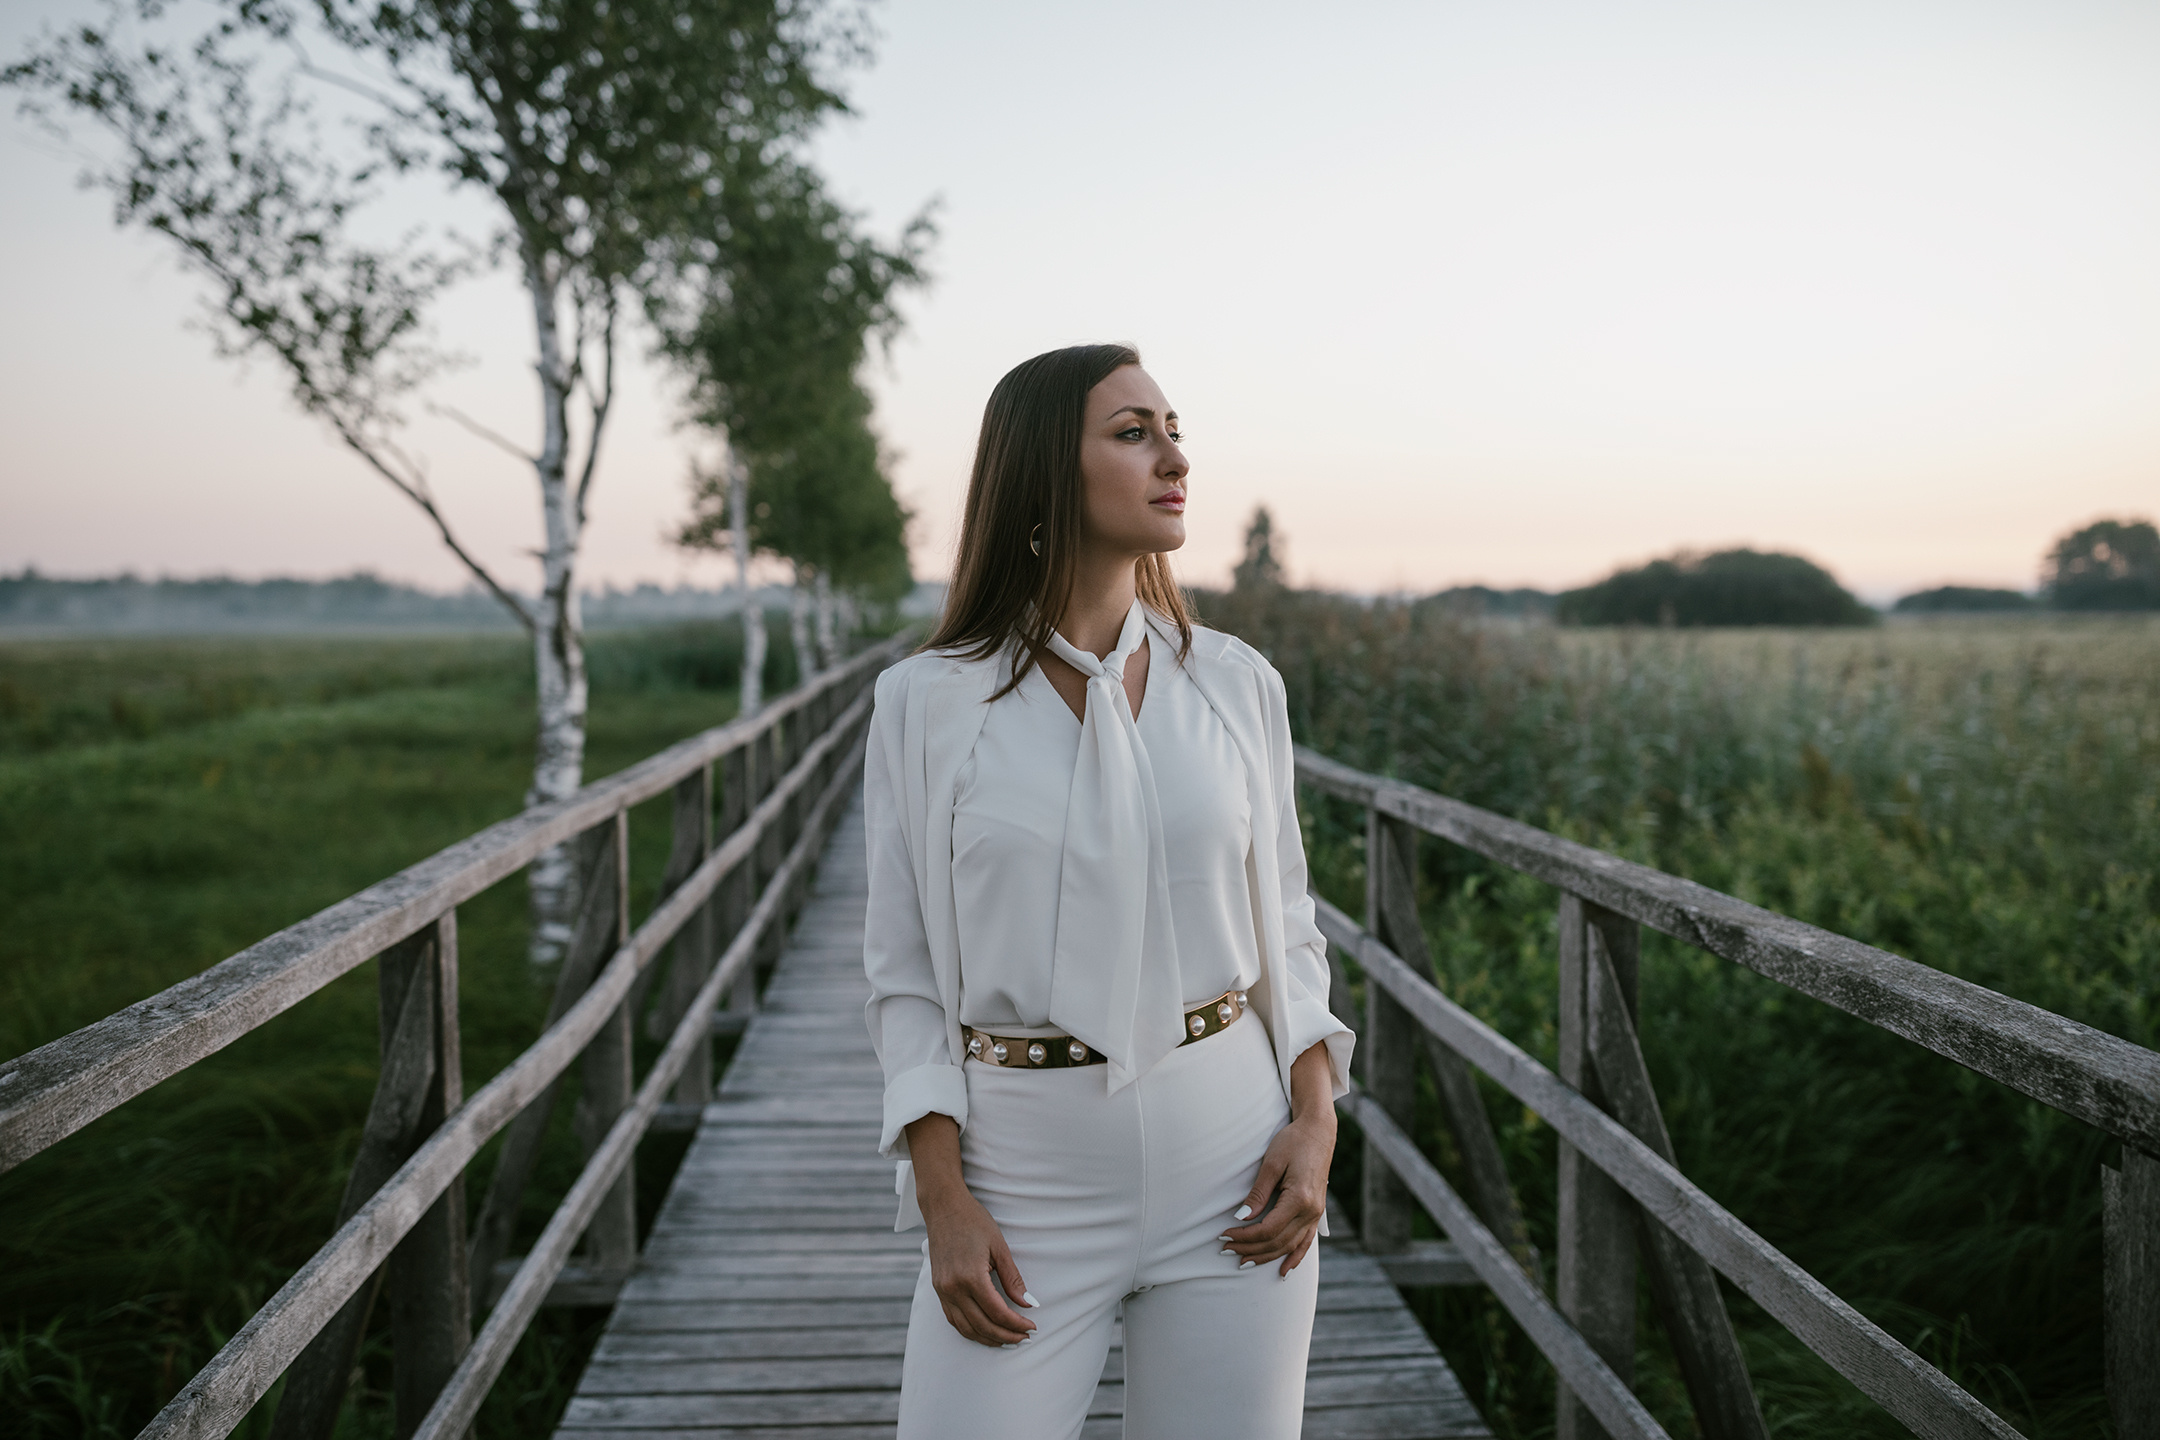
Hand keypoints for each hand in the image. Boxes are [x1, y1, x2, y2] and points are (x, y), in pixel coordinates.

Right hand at [921, 1187, 1038, 1345]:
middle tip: (1024, 1339)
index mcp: (971, 1277)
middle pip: (982, 1326)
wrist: (943, 1207)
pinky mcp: (937, 1289)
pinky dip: (970, 1330)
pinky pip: (953, 1319)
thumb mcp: (999, 1247)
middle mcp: (953, 1288)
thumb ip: (1013, 1279)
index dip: (1017, 1325)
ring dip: (988, 1339)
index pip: (998, 1313)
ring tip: (1007, 1341)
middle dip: (1006, 1336)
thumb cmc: (974, 1221)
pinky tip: (984, 1331)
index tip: (1032, 1327)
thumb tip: (1028, 1304)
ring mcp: (942, 1290)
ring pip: (966, 1328)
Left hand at [1221, 1042, 1337, 1276]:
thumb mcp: (1271, 1163)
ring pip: (1290, 1246)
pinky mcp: (1317, 1213)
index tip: (1224, 1235)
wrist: (1318, 1132)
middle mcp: (1311, 1211)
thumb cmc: (1293, 1142)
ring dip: (1266, 1256)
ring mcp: (1316, 1214)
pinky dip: (1294, 1258)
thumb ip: (1258, 1193)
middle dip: (1250, 1248)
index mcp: (1300, 1198)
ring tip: (1244, 1261)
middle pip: (1277, 1241)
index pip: (1268, 1229)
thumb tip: (1242, 1218)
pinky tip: (1283, 1271)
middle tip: (1226, 1249)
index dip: (1244, 1236)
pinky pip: (1306, 1242)